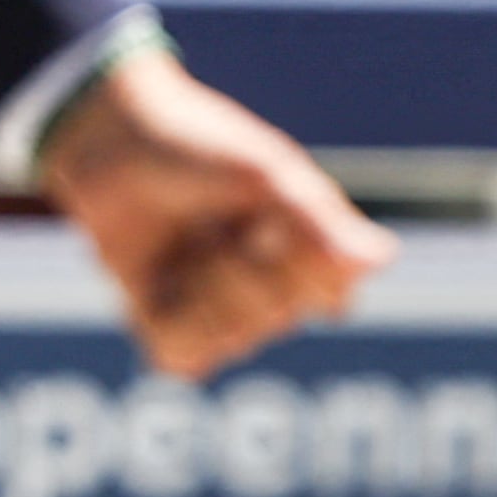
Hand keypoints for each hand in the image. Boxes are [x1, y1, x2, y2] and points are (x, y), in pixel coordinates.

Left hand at [41, 46, 396, 372]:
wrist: (113, 139)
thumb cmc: (200, 147)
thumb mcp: (266, 174)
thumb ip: (321, 223)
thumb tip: (383, 260)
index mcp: (312, 253)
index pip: (333, 295)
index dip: (298, 257)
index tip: (271, 213)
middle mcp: (274, 291)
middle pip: (278, 315)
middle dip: (243, 263)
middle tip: (219, 219)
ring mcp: (223, 314)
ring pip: (232, 338)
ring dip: (203, 284)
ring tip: (187, 240)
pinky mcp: (169, 330)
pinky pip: (183, 358)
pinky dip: (168, 318)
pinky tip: (161, 276)